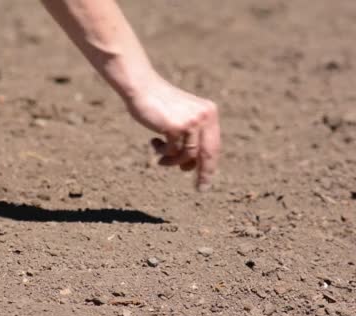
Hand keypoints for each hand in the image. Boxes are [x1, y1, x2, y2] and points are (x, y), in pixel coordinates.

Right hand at [124, 74, 220, 190]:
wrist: (142, 87)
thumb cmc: (159, 104)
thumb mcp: (181, 118)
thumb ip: (191, 136)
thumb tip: (194, 166)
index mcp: (209, 112)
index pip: (214, 146)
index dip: (210, 166)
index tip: (206, 181)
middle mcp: (205, 116)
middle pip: (208, 153)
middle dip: (204, 173)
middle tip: (200, 188)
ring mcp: (192, 121)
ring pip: (188, 155)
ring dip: (173, 161)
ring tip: (162, 160)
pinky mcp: (177, 126)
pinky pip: (173, 151)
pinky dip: (163, 152)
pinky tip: (154, 143)